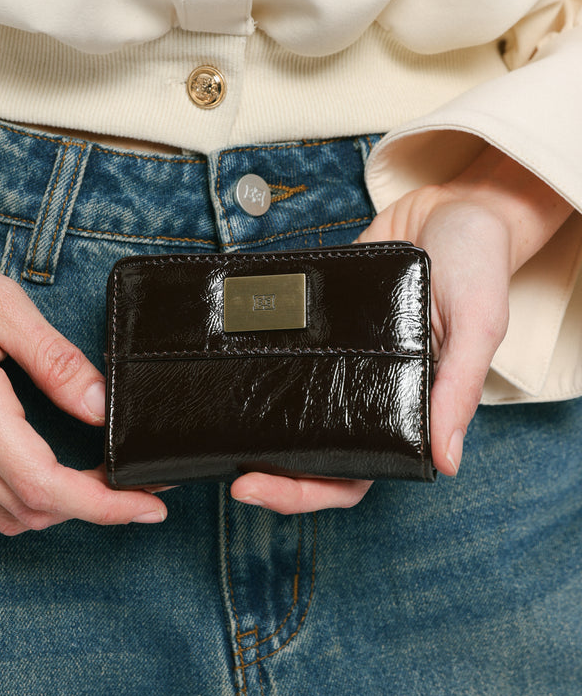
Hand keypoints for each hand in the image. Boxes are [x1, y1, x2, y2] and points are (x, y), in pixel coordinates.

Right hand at [0, 231, 166, 532]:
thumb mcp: (2, 303)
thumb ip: (57, 361)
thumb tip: (103, 407)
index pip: (44, 484)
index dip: (105, 505)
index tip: (148, 502)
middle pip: (31, 509)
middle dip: (95, 507)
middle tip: (136, 481)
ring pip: (3, 516)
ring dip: (57, 509)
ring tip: (96, 480)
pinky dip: (13, 508)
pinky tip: (38, 481)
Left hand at [231, 147, 572, 513]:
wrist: (451, 205)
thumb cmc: (479, 265)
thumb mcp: (479, 324)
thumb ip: (460, 388)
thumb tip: (445, 461)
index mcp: (409, 410)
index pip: (357, 472)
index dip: (310, 490)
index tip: (261, 487)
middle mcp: (370, 394)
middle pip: (314, 455)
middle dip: (272, 474)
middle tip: (231, 475)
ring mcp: (341, 362)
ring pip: (291, 411)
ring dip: (256, 425)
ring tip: (217, 425)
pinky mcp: (321, 324)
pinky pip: (286, 352)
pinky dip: (257, 363)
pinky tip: (224, 366)